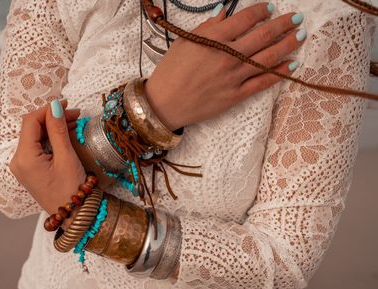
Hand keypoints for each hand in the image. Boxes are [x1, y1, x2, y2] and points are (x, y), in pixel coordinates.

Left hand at [9, 99, 85, 215]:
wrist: (73, 216)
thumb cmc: (71, 190)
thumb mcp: (66, 157)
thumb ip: (58, 130)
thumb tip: (54, 107)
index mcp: (24, 158)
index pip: (30, 122)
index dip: (47, 109)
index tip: (65, 105)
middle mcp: (18, 161)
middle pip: (32, 128)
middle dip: (52, 118)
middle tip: (74, 114)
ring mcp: (22, 166)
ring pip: (35, 136)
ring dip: (52, 127)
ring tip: (73, 122)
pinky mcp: (29, 169)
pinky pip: (37, 146)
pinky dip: (50, 138)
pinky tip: (65, 134)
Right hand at [144, 2, 306, 129]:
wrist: (164, 104)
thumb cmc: (170, 71)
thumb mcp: (184, 43)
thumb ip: (207, 27)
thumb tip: (224, 12)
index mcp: (213, 39)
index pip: (245, 19)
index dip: (261, 11)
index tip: (270, 8)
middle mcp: (227, 56)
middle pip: (263, 36)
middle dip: (284, 25)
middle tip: (296, 18)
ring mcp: (233, 77)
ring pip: (267, 57)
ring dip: (288, 45)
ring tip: (301, 36)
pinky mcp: (235, 96)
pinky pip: (262, 83)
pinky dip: (278, 73)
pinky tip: (292, 65)